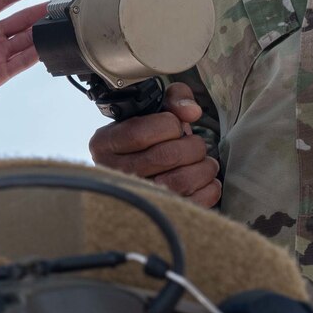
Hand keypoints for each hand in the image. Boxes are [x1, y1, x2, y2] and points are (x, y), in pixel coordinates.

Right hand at [88, 82, 221, 206]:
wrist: (145, 171)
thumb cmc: (149, 137)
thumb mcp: (154, 109)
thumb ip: (174, 99)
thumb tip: (191, 112)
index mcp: (104, 144)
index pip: (139, 133)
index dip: (169, 125)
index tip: (176, 125)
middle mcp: (112, 172)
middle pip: (164, 157)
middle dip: (192, 146)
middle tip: (196, 144)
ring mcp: (135, 197)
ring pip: (179, 182)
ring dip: (203, 167)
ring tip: (205, 161)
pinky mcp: (159, 213)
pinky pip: (192, 202)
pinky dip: (209, 188)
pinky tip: (206, 179)